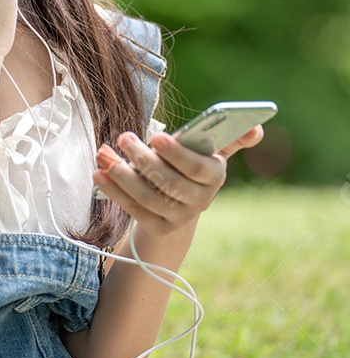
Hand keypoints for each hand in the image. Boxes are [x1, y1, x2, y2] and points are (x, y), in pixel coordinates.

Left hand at [92, 125, 264, 238]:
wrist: (178, 205)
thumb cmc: (189, 166)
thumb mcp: (210, 150)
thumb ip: (229, 137)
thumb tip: (256, 128)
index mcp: (215, 176)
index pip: (198, 167)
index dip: (177, 153)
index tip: (156, 136)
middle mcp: (200, 201)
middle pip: (169, 182)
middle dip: (143, 159)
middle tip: (123, 137)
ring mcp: (179, 218)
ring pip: (148, 197)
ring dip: (122, 175)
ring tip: (104, 155)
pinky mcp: (158, 228)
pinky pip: (134, 209)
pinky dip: (115, 191)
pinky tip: (100, 174)